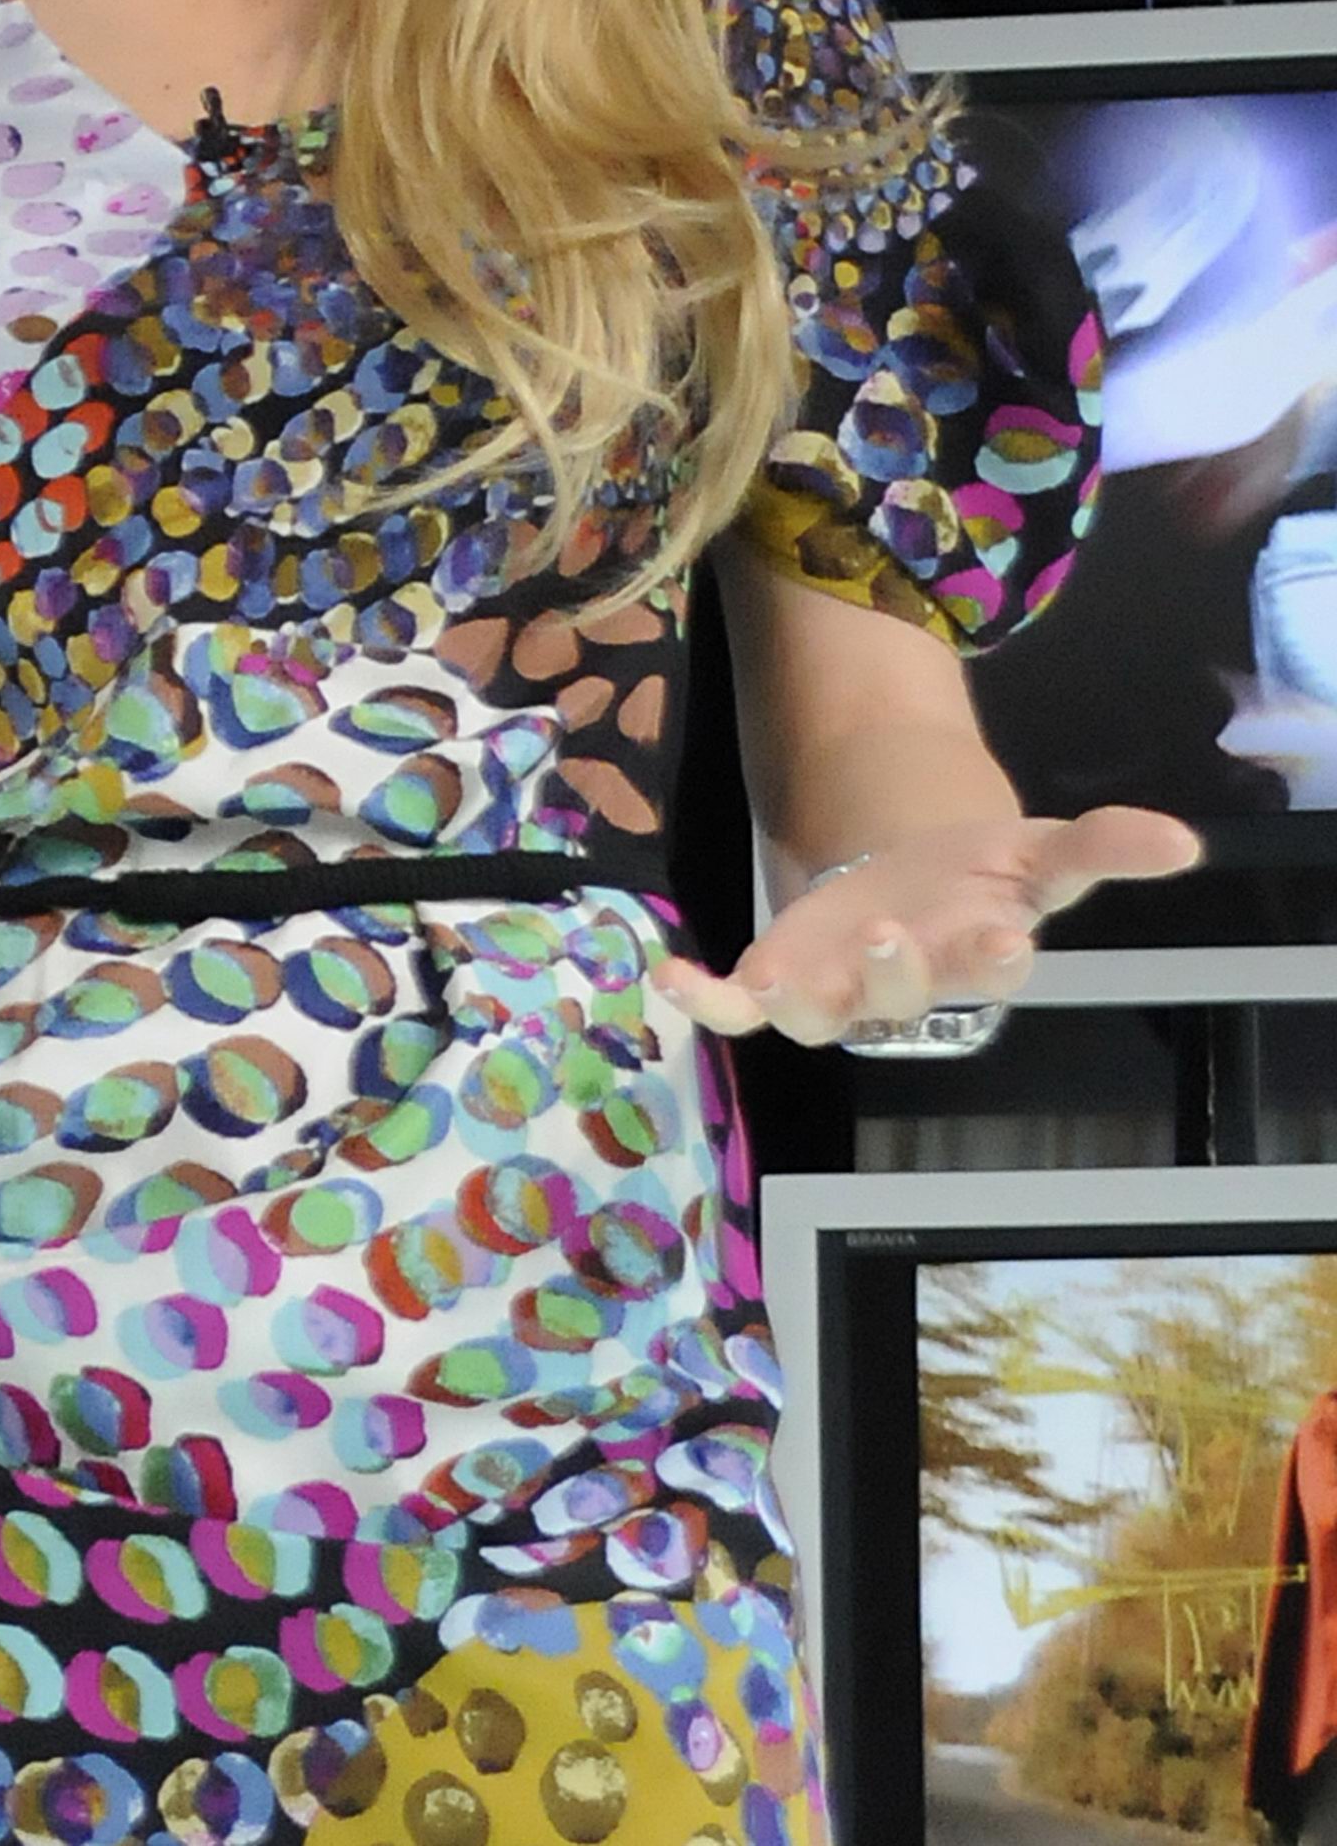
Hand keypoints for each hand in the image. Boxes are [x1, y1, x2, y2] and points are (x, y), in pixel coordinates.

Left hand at [657, 807, 1201, 1045]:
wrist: (904, 880)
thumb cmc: (975, 878)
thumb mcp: (1037, 851)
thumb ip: (1102, 848)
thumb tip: (1185, 841)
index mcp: (969, 952)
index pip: (990, 964)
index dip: (995, 956)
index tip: (1006, 940)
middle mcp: (901, 985)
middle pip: (901, 993)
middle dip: (898, 972)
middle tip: (893, 937)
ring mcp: (834, 991)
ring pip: (819, 1011)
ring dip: (805, 996)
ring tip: (779, 976)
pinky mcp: (775, 981)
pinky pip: (734, 1006)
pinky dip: (703, 1000)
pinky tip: (667, 975)